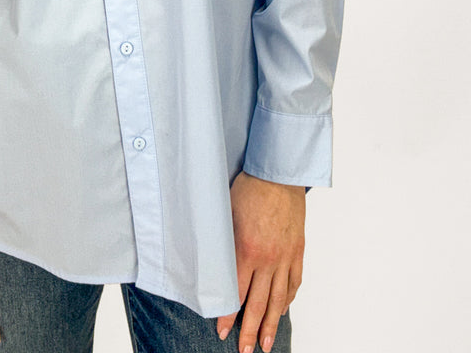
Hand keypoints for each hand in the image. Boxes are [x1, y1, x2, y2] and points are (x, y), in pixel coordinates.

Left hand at [216, 171, 304, 351]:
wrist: (278, 174)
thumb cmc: (248, 189)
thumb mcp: (226, 215)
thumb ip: (222, 244)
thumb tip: (209, 264)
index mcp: (247, 250)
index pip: (236, 293)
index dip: (228, 315)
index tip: (222, 332)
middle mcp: (268, 258)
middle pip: (259, 304)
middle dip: (251, 330)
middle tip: (245, 350)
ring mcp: (286, 256)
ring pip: (279, 299)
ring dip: (272, 324)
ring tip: (268, 344)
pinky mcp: (298, 251)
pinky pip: (294, 282)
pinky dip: (288, 299)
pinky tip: (283, 310)